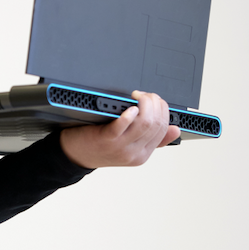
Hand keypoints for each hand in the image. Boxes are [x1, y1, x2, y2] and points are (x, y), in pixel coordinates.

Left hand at [59, 90, 180, 168]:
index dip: (162, 109)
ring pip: (145, 123)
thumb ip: (150, 139)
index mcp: (143, 153)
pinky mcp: (107, 139)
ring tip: (137, 95)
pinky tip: (129, 107)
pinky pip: (123, 125)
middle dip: (155, 103)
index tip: (154, 99)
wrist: (73, 155)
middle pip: (156, 123)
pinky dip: (129, 113)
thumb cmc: (98, 145)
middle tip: (145, 94)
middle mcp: (135, 153)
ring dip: (145, 104)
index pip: (164, 128)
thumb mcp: (129, 146)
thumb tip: (175, 129)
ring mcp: (121, 147)